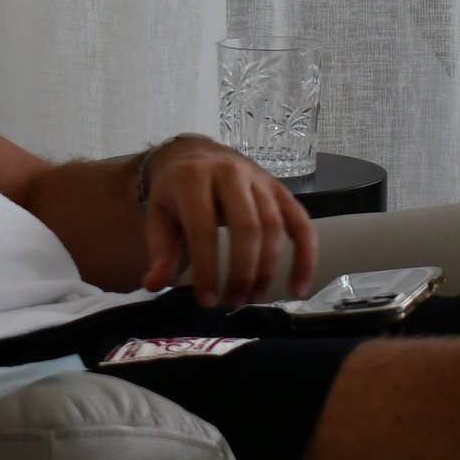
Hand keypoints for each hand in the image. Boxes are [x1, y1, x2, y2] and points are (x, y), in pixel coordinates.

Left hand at [139, 136, 318, 307]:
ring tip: (251, 298)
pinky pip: (301, 223)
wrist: (198, 157)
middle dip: (242, 272)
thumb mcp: (159, 216)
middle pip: (246, 227)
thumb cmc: (177, 193)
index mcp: (193, 178)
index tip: (206, 300)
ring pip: (273, 227)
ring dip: (267, 270)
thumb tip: (154, 284)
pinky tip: (298, 288)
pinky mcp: (281, 189)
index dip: (207, 269)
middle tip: (231, 302)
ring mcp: (260, 179)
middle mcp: (230, 173)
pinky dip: (305, 257)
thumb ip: (160, 250)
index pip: (204, 229)